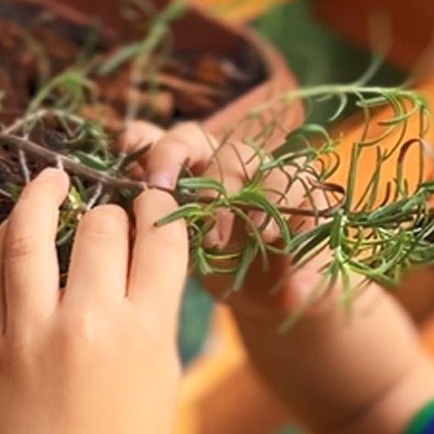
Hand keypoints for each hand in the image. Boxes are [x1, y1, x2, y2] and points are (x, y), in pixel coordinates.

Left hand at [0, 168, 188, 433]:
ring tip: (50, 180)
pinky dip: (4, 242)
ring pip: (34, 235)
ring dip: (44, 197)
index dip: (160, 210)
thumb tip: (142, 257)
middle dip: (111, 212)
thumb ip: (153, 312)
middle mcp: (91, 322)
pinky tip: (13, 230)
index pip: (160, 240)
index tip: (154, 203)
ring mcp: (32, 333)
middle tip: (108, 215)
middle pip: (103, 227)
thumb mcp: (163, 371)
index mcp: (147, 330)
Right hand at [123, 120, 331, 319]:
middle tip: (208, 225)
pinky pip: (152, 146)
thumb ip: (308, 286)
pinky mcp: (178, 176)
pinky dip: (136, 150)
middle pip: (232, 154)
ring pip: (188, 139)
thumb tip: (296, 293)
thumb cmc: (294, 278)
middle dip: (217, 185)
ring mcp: (211, 165)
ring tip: (154, 185)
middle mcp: (252, 166)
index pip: (282, 180)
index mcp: (293, 186)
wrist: (264, 284)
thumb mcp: (311, 289)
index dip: (271, 203)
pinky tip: (121, 165)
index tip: (264, 235)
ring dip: (169, 156)